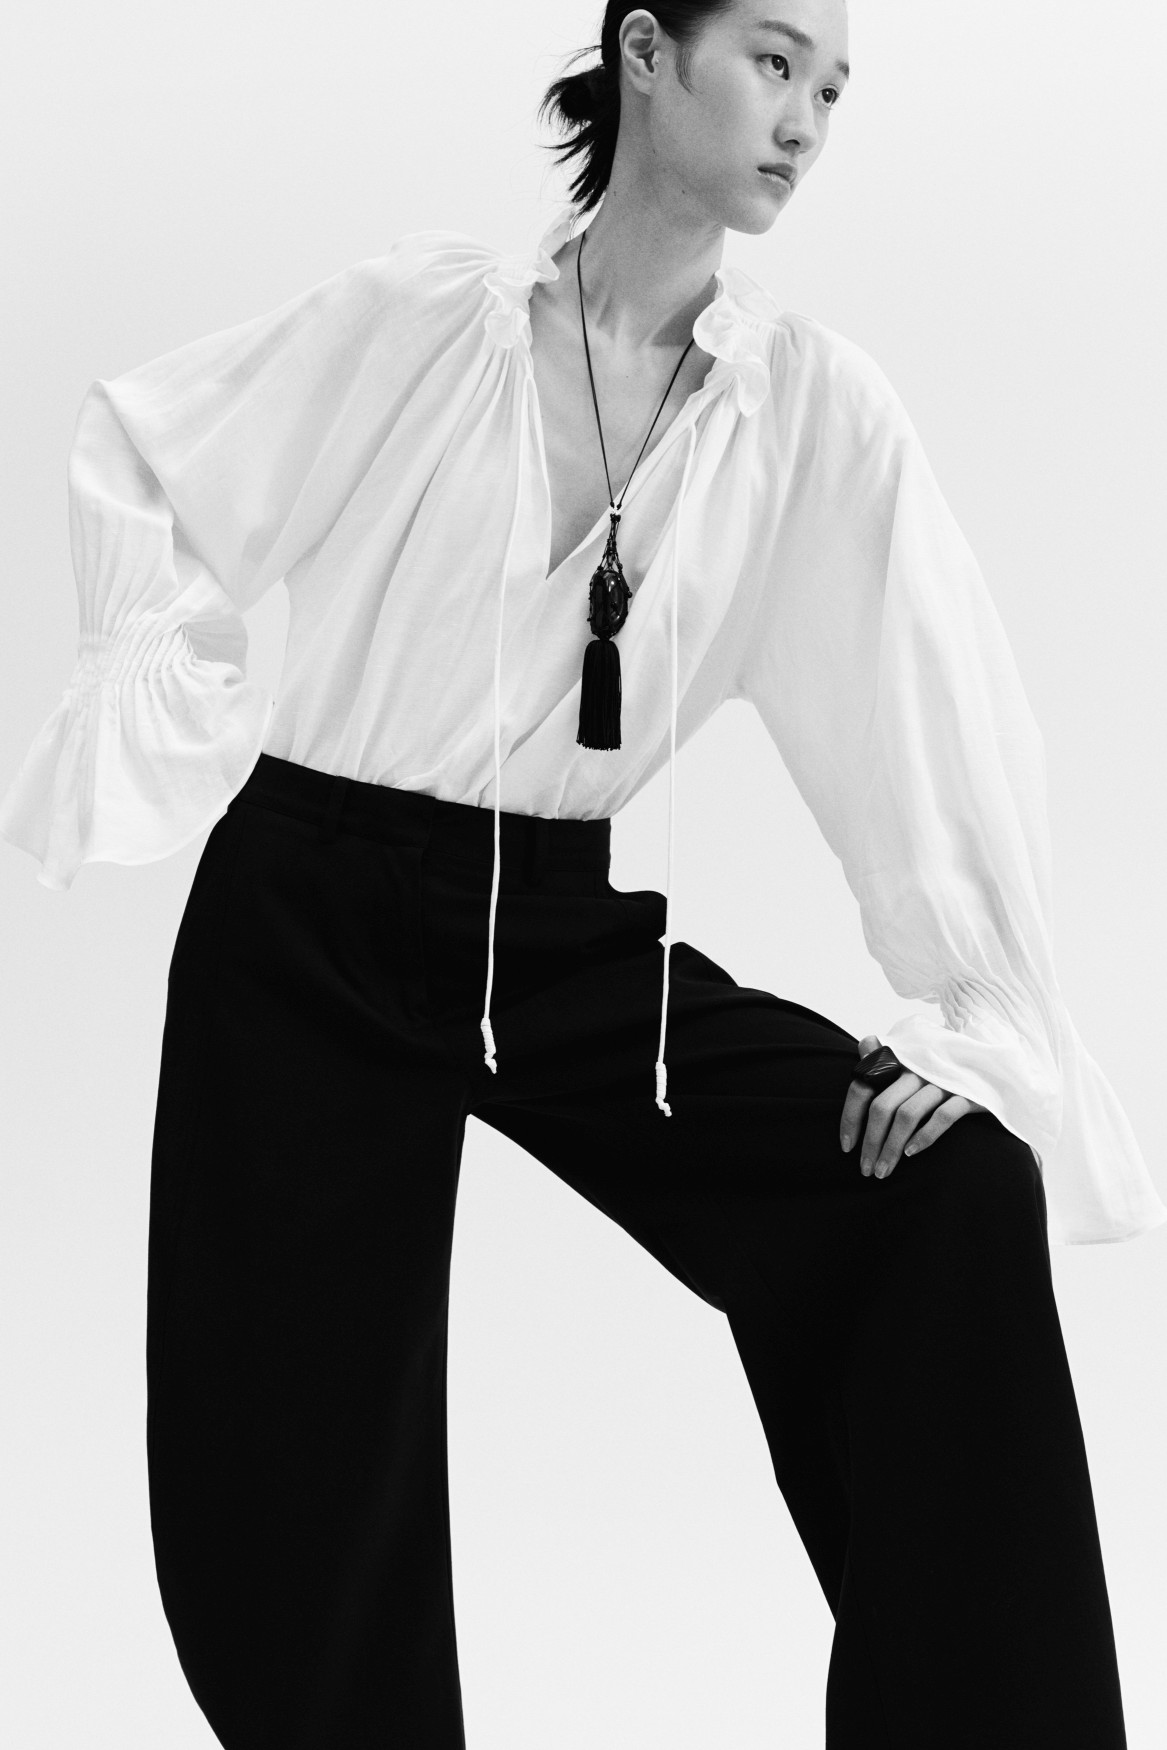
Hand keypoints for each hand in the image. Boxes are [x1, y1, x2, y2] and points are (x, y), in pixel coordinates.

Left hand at [840, 1034, 988, 1179]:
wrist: (998, 1067)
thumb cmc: (948, 1067)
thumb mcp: (919, 1056)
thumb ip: (887, 1055)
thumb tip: (866, 1044)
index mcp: (901, 1058)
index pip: (863, 1085)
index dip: (850, 1117)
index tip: (846, 1147)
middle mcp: (919, 1066)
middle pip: (882, 1106)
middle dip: (870, 1142)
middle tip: (866, 1169)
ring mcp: (944, 1079)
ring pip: (907, 1115)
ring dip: (892, 1148)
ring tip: (884, 1171)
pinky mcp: (968, 1093)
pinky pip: (942, 1117)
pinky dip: (924, 1136)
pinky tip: (912, 1154)